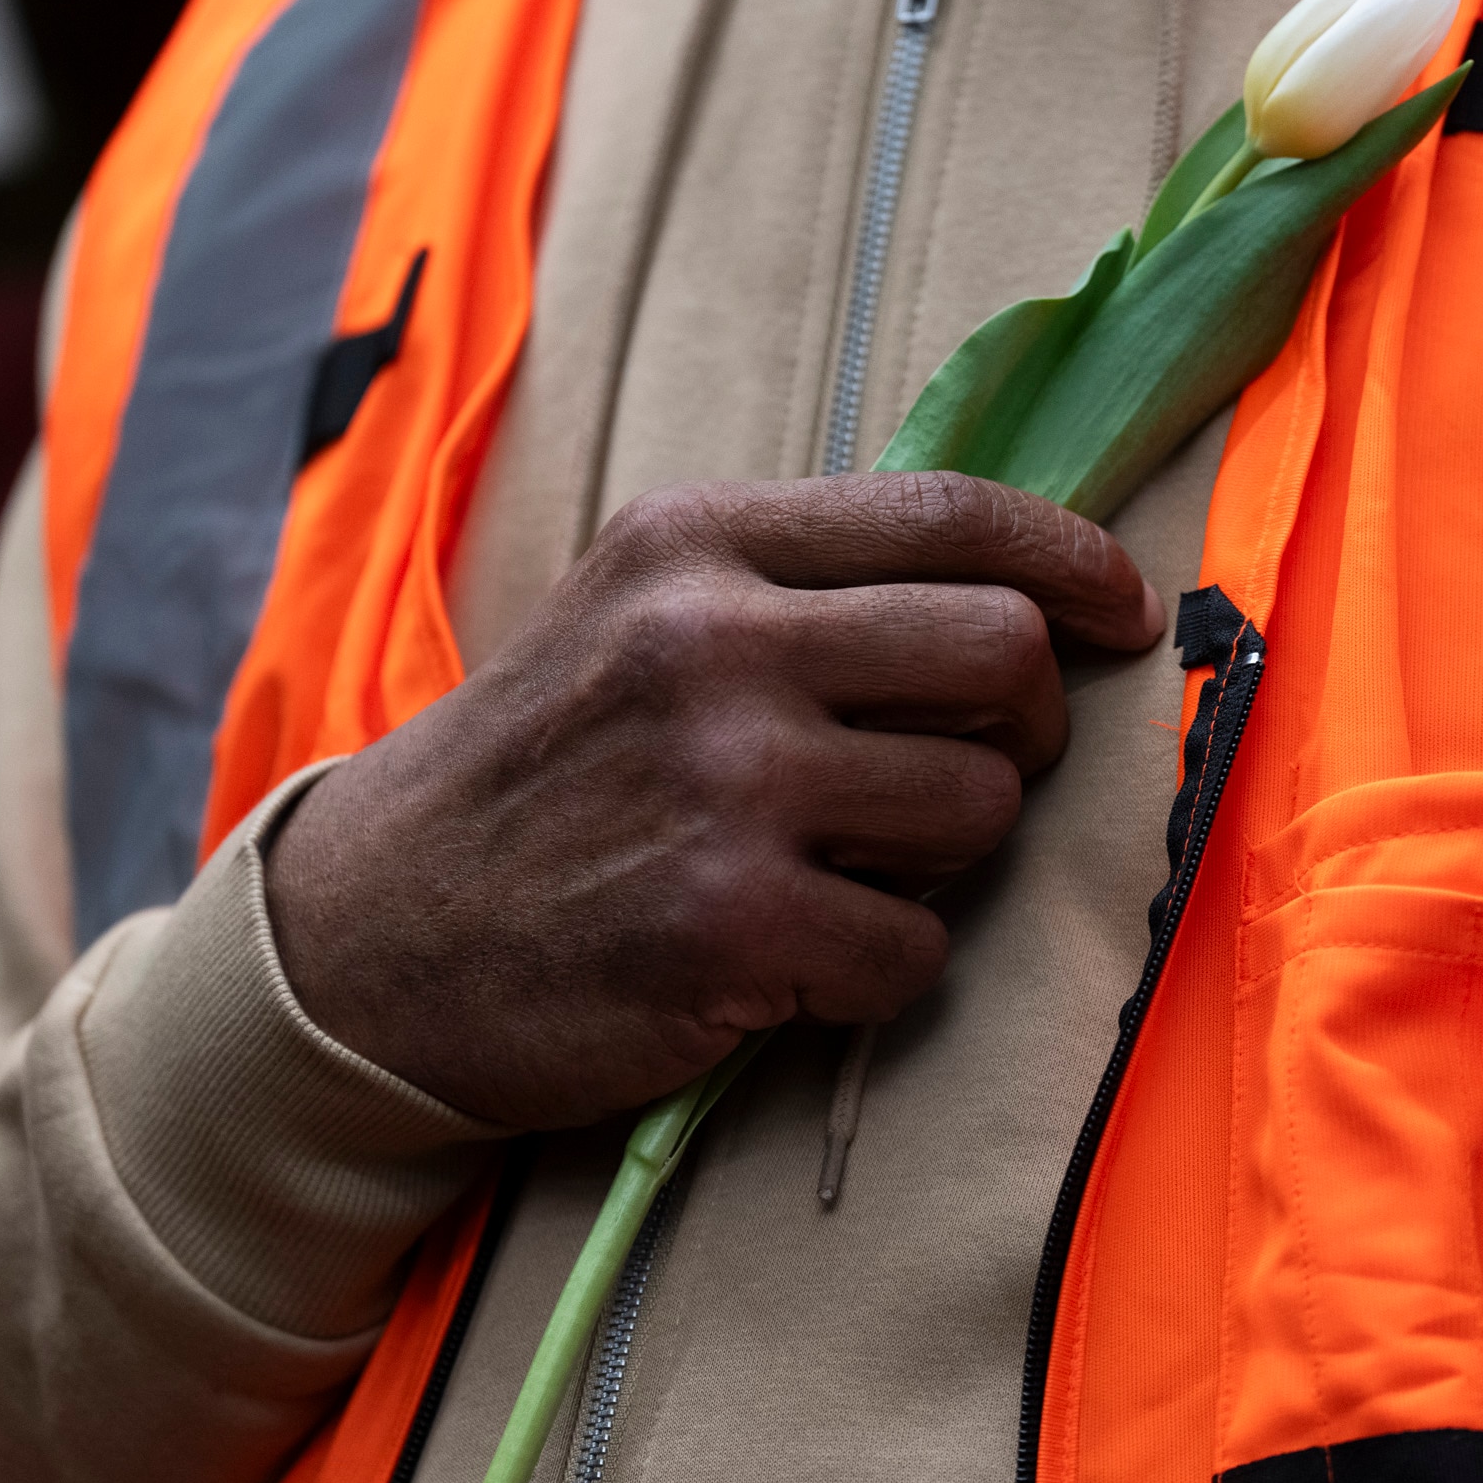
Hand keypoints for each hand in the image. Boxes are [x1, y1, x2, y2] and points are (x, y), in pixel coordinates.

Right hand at [263, 472, 1164, 1130]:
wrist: (365, 942)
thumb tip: (1011, 588)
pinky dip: (878, 969)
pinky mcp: (731, 922)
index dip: (1071, 564)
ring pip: (980, 806)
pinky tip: (792, 960)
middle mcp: (713, 642)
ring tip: (846, 868)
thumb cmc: (533, 780)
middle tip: (967, 768)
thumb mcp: (631, 620)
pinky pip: (916, 947)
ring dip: (944, 858)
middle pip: (1005, 654)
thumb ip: (790, 587)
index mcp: (697, 543)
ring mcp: (724, 781)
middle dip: (1025, 724)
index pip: (953, 513)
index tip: (1117, 612)